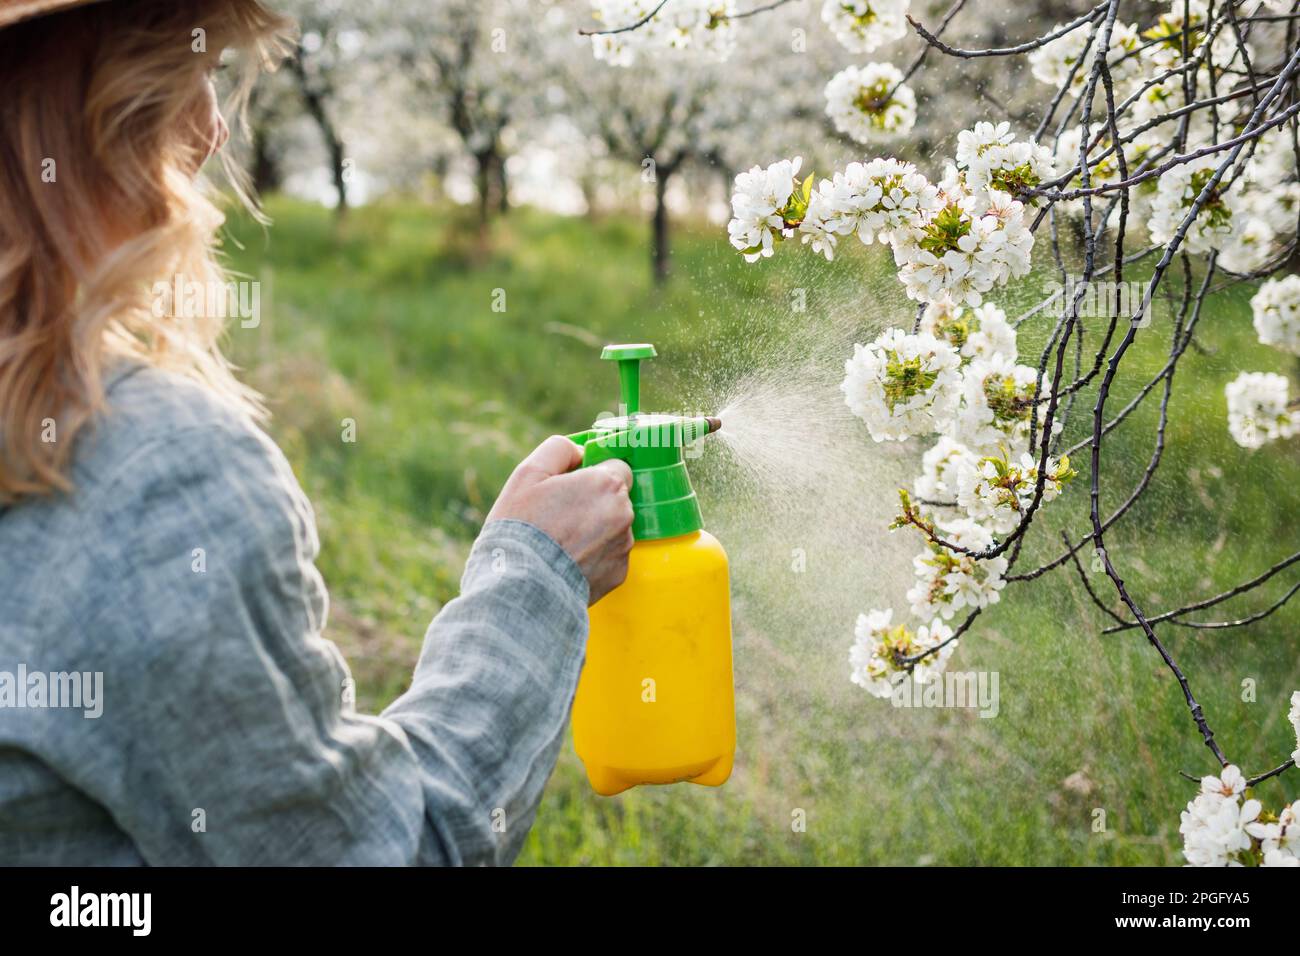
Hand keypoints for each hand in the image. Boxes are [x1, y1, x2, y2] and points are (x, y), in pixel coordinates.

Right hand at [487, 436, 633, 604]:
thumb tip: (579, 451)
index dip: (594, 473)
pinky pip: (609, 556)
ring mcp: (623, 546)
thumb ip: (559, 449)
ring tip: (559, 542)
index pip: (617, 467)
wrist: (522, 586)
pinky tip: (566, 561)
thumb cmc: (522, 526)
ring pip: (613, 528)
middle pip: (615, 498)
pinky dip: (593, 556)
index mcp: (606, 483)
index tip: (573, 485)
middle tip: (559, 515)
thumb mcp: (528, 473)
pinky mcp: (619, 574)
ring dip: (594, 530)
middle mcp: (624, 513)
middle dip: (593, 502)